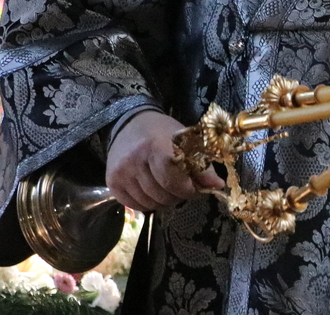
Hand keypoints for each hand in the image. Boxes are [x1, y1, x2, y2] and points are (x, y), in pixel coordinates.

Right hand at [105, 111, 223, 211]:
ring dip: (162, 201)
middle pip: (162, 195)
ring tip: (166, 188)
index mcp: (156, 146)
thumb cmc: (161, 131)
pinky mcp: (112, 182)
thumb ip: (201, 165)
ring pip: (149, 203)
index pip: (174, 180)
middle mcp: (135, 160)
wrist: (129, 123)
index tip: (194, 187)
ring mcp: (121, 172)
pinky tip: (152, 191)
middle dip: (177, 196)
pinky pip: (134, 206)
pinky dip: (147, 204)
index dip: (188, 189)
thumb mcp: (184, 140)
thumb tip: (218, 187)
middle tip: (181, 188)